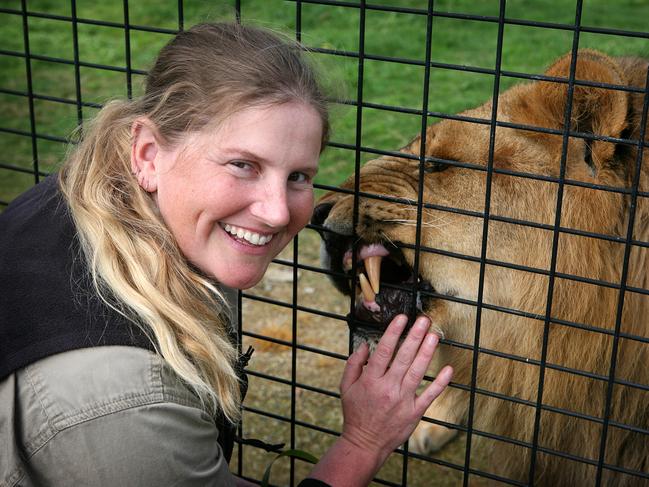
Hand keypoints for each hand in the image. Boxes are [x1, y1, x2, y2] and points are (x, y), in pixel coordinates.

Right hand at [339, 314, 452, 460]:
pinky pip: (430, 395)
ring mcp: (402, 400)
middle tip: (424, 320)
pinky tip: (448, 368)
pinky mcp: (414, 412)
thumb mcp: (346, 387)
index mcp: (370, 380)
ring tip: (435, 335)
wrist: (365, 443)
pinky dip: (440, 382)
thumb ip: (354, 364)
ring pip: (417, 372)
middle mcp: (387, 388)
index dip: (393, 332)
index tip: (402, 318)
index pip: (383, 351)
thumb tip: (365, 345)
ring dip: (427, 352)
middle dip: (415, 336)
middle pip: (404, 358)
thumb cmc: (355, 413)